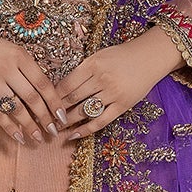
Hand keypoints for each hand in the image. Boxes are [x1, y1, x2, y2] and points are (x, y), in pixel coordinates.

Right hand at [0, 16, 65, 146]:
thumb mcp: (12, 51)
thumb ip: (27, 69)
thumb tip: (45, 97)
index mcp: (20, 56)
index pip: (43, 83)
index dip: (55, 102)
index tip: (62, 116)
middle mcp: (7, 67)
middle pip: (32, 97)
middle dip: (45, 117)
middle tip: (53, 131)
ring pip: (16, 108)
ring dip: (29, 125)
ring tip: (38, 137)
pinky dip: (9, 127)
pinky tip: (19, 136)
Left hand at [54, 28, 180, 142]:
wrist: (149, 57)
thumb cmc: (121, 56)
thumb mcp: (98, 57)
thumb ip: (81, 71)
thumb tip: (58, 88)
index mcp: (92, 65)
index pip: (66, 84)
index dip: (51, 97)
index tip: (41, 104)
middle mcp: (101, 79)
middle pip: (72, 99)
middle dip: (56, 111)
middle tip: (44, 119)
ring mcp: (112, 93)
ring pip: (84, 111)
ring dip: (67, 121)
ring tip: (56, 128)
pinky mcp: (122, 105)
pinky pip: (101, 121)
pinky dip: (85, 130)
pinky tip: (73, 135)